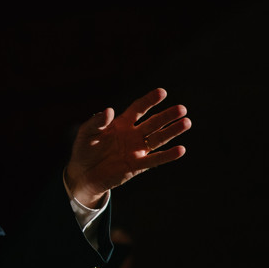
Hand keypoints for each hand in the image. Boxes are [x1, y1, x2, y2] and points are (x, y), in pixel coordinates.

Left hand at [66, 88, 190, 206]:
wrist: (82, 174)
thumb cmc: (85, 150)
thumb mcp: (86, 133)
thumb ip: (96, 122)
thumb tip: (108, 111)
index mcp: (122, 123)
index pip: (139, 109)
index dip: (149, 100)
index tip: (162, 92)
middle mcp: (133, 135)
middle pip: (153, 123)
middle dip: (167, 116)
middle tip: (181, 109)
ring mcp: (136, 150)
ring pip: (157, 139)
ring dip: (172, 131)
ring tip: (186, 123)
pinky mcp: (136, 166)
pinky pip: (154, 160)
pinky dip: (167, 156)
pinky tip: (180, 150)